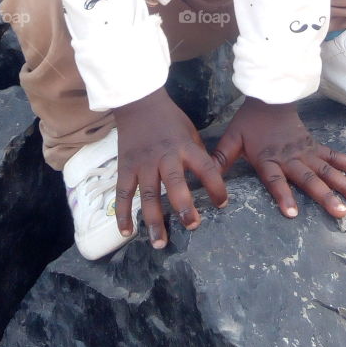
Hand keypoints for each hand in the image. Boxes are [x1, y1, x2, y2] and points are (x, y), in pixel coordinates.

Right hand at [112, 87, 228, 248]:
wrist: (138, 104)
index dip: (215, 185)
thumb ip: (198, 155)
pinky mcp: (125, 167)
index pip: (204, 167)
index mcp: (184, 146)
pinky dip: (123, 213)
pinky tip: (127, 232)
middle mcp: (164, 156)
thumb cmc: (169, 120)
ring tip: (159, 242)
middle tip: (191, 226)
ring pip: (147, 194)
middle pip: (174, 183)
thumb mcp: (190, 131)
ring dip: (153, 219)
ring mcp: (142, 163)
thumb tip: (211, 179)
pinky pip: (123, 193)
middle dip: (183, 206)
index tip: (222, 203)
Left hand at [212, 97, 345, 220]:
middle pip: (309, 179)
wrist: (269, 95)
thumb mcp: (231, 139)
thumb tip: (205, 181)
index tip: (293, 213)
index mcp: (268, 158)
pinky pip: (332, 155)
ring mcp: (304, 151)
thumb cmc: (249, 121)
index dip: (283, 195)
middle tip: (341, 213)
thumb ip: (221, 160)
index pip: (275, 180)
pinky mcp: (313, 144)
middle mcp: (289, 157)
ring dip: (343, 185)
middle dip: (325, 196)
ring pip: (326, 170)